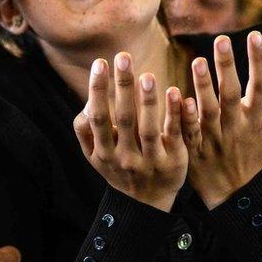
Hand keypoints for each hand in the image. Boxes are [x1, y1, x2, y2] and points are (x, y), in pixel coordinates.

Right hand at [73, 53, 187, 211]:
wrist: (145, 205)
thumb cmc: (117, 169)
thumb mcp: (94, 155)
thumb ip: (85, 129)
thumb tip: (89, 99)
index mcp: (104, 153)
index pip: (98, 118)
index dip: (97, 90)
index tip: (100, 63)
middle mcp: (125, 158)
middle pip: (123, 119)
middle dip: (122, 87)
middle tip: (123, 56)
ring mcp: (150, 161)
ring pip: (148, 129)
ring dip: (147, 101)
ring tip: (147, 75)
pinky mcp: (174, 162)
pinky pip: (174, 135)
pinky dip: (175, 114)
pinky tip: (176, 92)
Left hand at [181, 32, 261, 209]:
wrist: (231, 194)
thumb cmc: (252, 157)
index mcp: (255, 119)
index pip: (260, 84)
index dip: (258, 59)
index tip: (255, 34)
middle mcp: (235, 126)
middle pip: (232, 92)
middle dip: (228, 66)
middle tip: (222, 39)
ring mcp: (214, 137)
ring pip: (209, 109)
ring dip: (204, 86)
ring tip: (199, 61)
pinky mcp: (194, 148)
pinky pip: (189, 131)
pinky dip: (186, 116)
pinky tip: (181, 97)